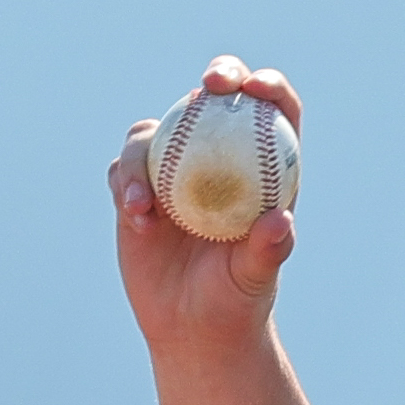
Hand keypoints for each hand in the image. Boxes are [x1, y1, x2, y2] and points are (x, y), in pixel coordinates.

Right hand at [110, 56, 301, 355]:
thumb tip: (281, 221)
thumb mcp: (254, 278)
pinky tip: (137, 220)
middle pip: (219, 100)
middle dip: (220, 76)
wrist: (193, 328)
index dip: (269, 89)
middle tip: (210, 86)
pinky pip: (124, 169)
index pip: (276, 116)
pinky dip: (126, 185)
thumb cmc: (235, 302)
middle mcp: (218, 162)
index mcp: (262, 174)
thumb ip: (268, 249)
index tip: (256, 89)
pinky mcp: (136, 190)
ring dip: (145, 157)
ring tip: (145, 207)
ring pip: (156, 132)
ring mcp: (173, 172)